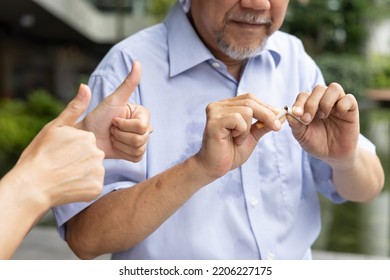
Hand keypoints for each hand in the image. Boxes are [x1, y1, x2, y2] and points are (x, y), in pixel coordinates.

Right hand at [13, 87, 104, 206]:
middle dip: (80, 160)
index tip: (59, 154)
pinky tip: (70, 186)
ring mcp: (98, 171)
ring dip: (83, 174)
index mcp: (88, 136)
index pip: (85, 142)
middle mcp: (97, 152)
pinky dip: (84, 187)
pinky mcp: (97, 188)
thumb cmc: (39, 155)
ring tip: (65, 176)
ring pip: (94, 170)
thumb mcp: (54, 128)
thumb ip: (74, 108)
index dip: (71, 149)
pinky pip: (93, 186)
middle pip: (92, 156)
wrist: (32, 186)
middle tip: (61, 166)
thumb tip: (85, 86)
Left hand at [78, 61, 151, 161]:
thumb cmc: (98, 117)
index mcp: (142, 114)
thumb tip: (137, 62)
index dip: (125, 125)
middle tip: (112, 129)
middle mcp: (144, 127)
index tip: (114, 120)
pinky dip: (122, 153)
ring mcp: (141, 141)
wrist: (86, 136)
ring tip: (112, 137)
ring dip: (120, 143)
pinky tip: (115, 146)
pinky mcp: (136, 154)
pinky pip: (136, 157)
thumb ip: (128, 83)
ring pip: (139, 148)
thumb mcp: (114, 99)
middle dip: (121, 134)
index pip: (143, 126)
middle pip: (142, 138)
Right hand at [194, 94, 282, 178]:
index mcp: (226, 106)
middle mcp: (218, 106)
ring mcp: (214, 112)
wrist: (215, 167)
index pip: (250, 98)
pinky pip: (238, 119)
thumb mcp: (251, 136)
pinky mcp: (214, 121)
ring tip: (238, 139)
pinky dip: (241, 131)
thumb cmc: (230, 152)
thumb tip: (281, 115)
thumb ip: (263, 125)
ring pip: (246, 110)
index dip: (266, 107)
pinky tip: (233, 139)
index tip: (280, 117)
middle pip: (250, 101)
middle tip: (277, 127)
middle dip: (267, 114)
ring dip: (247, 129)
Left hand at [288, 83, 358, 164]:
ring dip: (326, 101)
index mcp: (309, 105)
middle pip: (318, 89)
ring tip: (323, 116)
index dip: (299, 102)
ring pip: (334, 88)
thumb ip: (295, 125)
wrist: (333, 155)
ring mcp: (337, 104)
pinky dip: (342, 104)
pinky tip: (339, 115)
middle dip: (311, 103)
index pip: (304, 95)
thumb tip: (288, 114)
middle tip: (307, 119)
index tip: (297, 114)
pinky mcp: (351, 109)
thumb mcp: (302, 136)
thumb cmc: (316, 143)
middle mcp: (323, 101)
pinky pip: (349, 98)